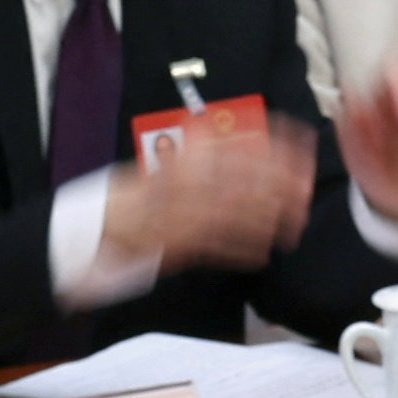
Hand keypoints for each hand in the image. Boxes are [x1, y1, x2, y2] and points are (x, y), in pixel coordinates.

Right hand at [94, 111, 315, 276]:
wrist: (91, 228)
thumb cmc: (130, 200)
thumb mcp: (166, 166)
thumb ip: (200, 157)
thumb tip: (244, 144)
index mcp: (182, 161)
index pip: (238, 146)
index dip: (274, 144)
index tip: (301, 143)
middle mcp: (183, 185)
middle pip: (245, 179)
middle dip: (281, 184)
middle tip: (305, 190)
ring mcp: (180, 215)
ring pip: (236, 213)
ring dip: (269, 219)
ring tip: (292, 226)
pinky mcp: (175, 245)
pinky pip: (216, 248)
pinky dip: (242, 250)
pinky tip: (261, 254)